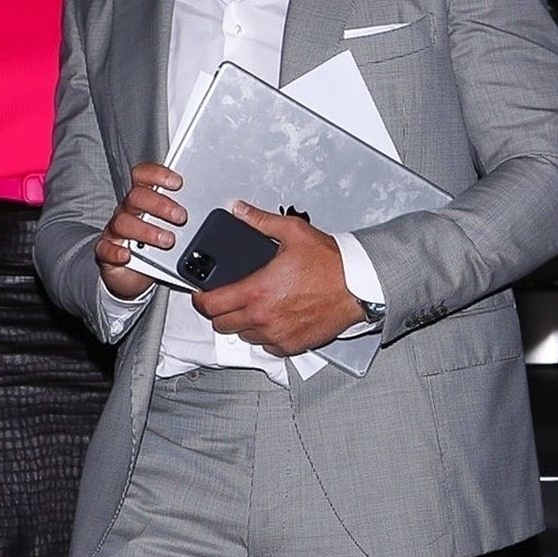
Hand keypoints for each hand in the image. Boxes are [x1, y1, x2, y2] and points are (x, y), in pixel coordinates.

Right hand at [94, 162, 187, 300]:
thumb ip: (193, 220)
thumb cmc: (157, 248)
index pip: (143, 176)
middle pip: (136, 196)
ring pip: (124, 222)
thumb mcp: (176, 230)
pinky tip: (128, 255)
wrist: (133, 275)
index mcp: (144, 200)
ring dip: (147, 230)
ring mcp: (116, 231)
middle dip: (160, 204)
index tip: (178, 182)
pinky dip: (116, 251)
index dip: (158, 174)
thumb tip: (225, 212)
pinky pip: (106, 248)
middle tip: (181, 217)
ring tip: (167, 240)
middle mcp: (129, 211)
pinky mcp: (107, 252)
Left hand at [191, 201, 363, 353]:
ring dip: (243, 324)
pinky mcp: (291, 345)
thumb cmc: (330, 263)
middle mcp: (263, 317)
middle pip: (222, 325)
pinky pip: (266, 346)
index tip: (201, 296)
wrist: (357, 286)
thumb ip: (259, 221)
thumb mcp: (292, 232)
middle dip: (220, 312)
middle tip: (227, 299)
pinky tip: (273, 319)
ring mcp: (276, 334)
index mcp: (257, 290)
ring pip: (243, 336)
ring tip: (254, 307)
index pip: (211, 305)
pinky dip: (265, 335)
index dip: (200, 300)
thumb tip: (239, 210)